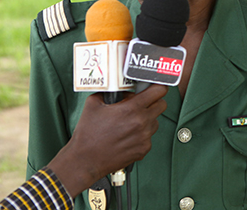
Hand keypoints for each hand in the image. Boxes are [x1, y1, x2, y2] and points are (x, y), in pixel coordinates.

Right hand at [47, 84, 167, 196]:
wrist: (85, 160)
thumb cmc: (88, 135)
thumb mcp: (94, 104)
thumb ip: (111, 92)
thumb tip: (122, 90)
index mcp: (131, 109)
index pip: (159, 91)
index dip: (157, 87)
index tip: (155, 87)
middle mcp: (141, 122)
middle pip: (162, 104)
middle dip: (154, 102)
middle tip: (143, 104)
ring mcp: (144, 137)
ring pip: (156, 121)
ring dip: (147, 119)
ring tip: (130, 122)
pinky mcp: (144, 149)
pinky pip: (149, 136)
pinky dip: (142, 134)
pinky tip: (128, 136)